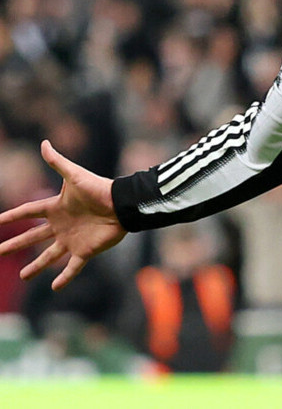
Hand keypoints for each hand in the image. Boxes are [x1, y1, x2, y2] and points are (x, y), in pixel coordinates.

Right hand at [0, 140, 124, 290]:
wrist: (123, 204)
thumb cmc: (99, 188)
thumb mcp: (75, 175)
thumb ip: (58, 162)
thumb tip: (44, 143)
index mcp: (56, 207)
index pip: (28, 212)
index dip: (11, 216)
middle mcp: (61, 225)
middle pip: (32, 237)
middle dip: (14, 245)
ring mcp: (72, 239)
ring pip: (49, 256)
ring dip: (36, 267)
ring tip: (23, 276)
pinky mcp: (85, 251)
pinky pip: (72, 267)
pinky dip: (64, 278)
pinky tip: (54, 287)